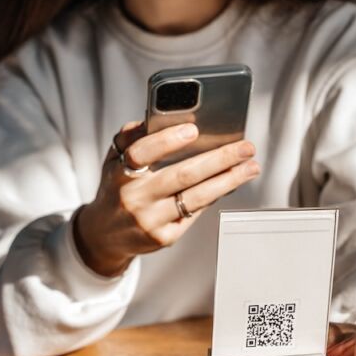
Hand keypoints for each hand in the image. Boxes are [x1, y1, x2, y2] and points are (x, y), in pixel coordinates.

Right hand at [74, 120, 259, 275]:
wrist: (104, 235)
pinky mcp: (164, 238)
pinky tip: (232, 183)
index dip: (167, 141)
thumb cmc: (117, 188)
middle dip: (219, 159)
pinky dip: (216, 195)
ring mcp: (150, 221)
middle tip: (245, 147)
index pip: (141, 153)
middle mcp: (134, 198)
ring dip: (229, 180)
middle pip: (182, 176)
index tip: (194, 129)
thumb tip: (158, 117)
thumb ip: (132, 139)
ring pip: (196, 197)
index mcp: (119, 174)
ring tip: (251, 167)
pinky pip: (196, 213)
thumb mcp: (114, 160)